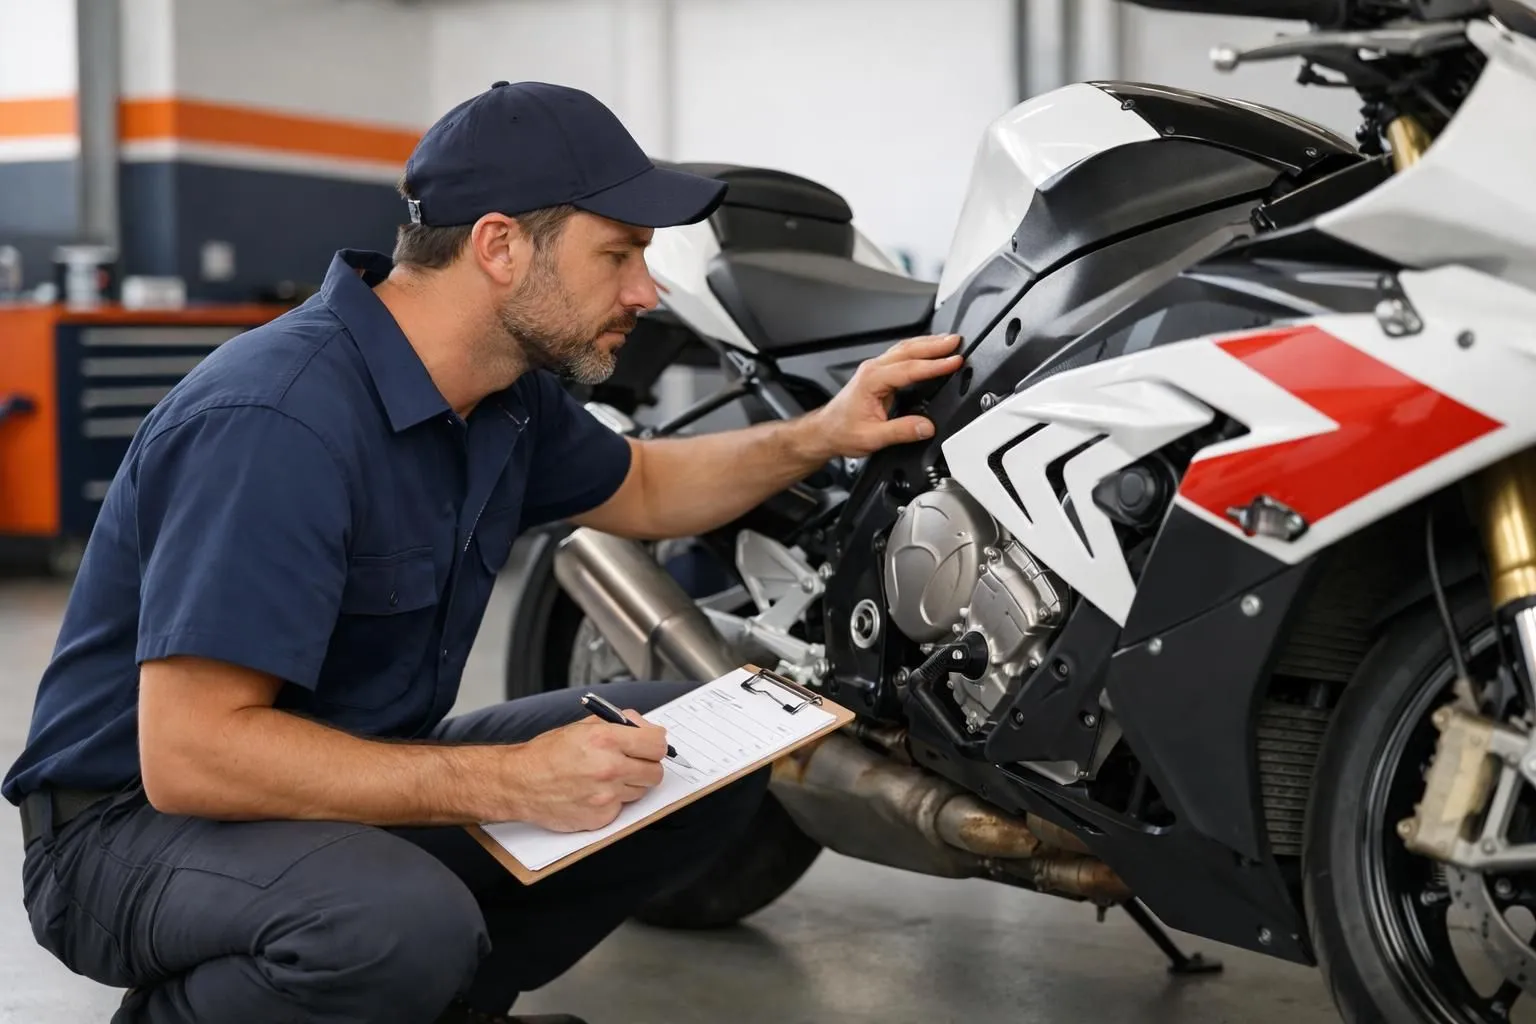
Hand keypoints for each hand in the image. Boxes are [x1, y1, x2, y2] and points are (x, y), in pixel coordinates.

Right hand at [502, 709, 667, 831]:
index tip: (650, 746)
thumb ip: (620, 724)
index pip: (657, 744)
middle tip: (631, 763)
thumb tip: (648, 729)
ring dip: (630, 785)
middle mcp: (609, 768)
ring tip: (605, 778)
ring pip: (641, 792)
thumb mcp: (583, 726)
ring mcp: (606, 796)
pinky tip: (593, 793)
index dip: (655, 745)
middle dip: (646, 766)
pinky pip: (622, 809)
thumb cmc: (548, 754)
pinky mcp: (601, 818)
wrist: (520, 782)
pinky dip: (613, 802)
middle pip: (656, 772)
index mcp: (606, 739)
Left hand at [800, 334, 962, 458]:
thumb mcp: (872, 437)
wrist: (825, 431)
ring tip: (949, 341)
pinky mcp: (877, 373)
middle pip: (908, 350)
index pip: (910, 368)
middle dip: (935, 344)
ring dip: (928, 343)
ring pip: (905, 348)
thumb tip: (927, 427)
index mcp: (872, 381)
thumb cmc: (842, 432)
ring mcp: (874, 369)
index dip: (934, 365)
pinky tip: (929, 350)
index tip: (954, 361)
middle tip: (957, 341)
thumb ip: (902, 431)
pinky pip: (901, 355)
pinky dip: (919, 350)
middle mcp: (873, 369)